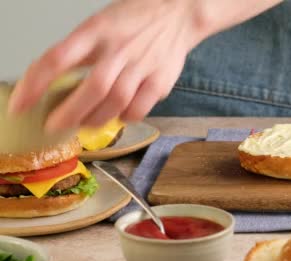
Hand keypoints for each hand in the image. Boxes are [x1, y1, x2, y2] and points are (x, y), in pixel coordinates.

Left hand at [8, 0, 281, 131]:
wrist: (177, 13)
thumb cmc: (132, 20)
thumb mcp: (98, 25)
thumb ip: (79, 52)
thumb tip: (49, 83)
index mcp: (96, 30)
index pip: (59, 58)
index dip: (36, 84)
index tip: (21, 104)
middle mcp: (120, 48)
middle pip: (93, 87)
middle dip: (70, 112)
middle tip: (54, 125)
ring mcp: (143, 65)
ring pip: (116, 101)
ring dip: (95, 119)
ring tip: (84, 125)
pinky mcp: (161, 80)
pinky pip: (139, 108)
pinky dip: (124, 117)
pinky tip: (117, 116)